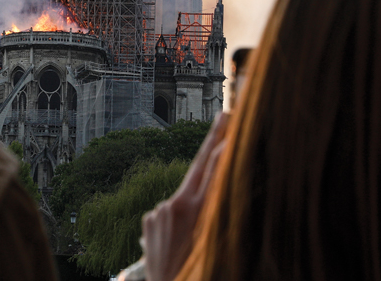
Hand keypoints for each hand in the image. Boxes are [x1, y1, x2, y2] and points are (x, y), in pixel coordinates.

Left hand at [141, 111, 230, 280]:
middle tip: (225, 115)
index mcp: (193, 211)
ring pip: (185, 198)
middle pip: (199, 166)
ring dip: (196, 204)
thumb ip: (220, 212)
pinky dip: (179, 223)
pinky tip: (180, 246)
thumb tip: (229, 187)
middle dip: (214, 140)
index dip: (224, 146)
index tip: (232, 124)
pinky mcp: (148, 220)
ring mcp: (158, 212)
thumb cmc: (196, 270)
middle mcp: (173, 205)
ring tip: (195, 238)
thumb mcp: (215, 241)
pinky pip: (170, 215)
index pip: (213, 170)